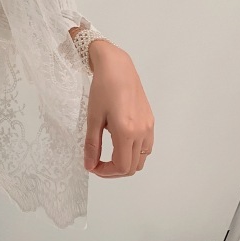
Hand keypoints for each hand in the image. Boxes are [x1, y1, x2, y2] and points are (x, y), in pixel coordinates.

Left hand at [84, 41, 153, 176]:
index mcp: (127, 132)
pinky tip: (119, 143)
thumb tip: (89, 165)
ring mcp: (149, 127)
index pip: (121, 167)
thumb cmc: (102, 89)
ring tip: (107, 155)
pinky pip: (146, 147)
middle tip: (97, 163)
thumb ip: (92, 144)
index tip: (92, 166)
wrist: (117, 68)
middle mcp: (142, 132)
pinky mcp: (150, 121)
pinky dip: (134, 152)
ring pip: (141, 159)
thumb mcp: (93, 118)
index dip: (105, 172)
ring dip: (125, 163)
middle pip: (132, 167)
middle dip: (114, 170)